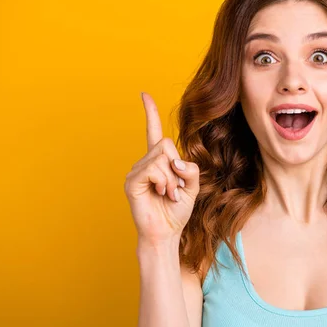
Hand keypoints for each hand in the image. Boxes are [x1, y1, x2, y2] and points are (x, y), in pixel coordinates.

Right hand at [124, 92, 199, 245]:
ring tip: (168, 194)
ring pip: (161, 157)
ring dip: (172, 179)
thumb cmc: (177, 211)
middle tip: (175, 188)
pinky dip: (163, 182)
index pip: (153, 132)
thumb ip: (190, 169)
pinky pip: (153, 169)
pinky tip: (161, 194)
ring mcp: (136, 171)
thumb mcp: (193, 186)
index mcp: (159, 161)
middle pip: (165, 144)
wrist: (167, 233)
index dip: (150, 113)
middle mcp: (145, 162)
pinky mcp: (132, 182)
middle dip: (177, 166)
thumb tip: (175, 161)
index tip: (144, 94)